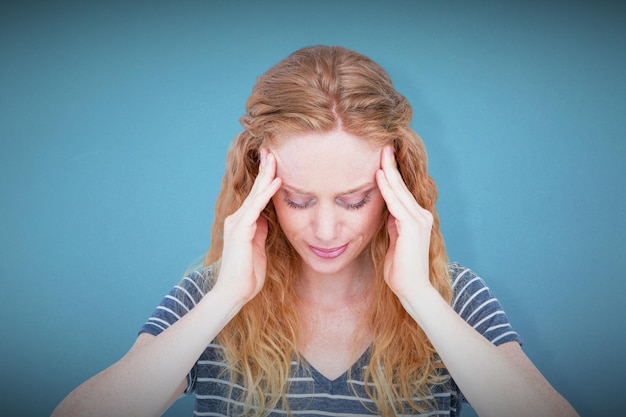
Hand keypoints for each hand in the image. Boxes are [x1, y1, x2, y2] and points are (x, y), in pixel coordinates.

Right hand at [214, 149, 281, 304]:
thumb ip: (261, 231)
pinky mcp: (240, 231)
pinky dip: (266, 193)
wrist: (234, 293)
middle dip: (264, 169)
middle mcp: (237, 219)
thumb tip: (267, 220)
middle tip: (272, 149)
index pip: (257, 196)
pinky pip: (256, 208)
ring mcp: (237, 224)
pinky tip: (276, 181)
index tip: (274, 162)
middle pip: (254, 189)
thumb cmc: (247, 274)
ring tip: (275, 157)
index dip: (265, 179)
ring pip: (255, 194)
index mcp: (242, 223)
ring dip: (266, 175)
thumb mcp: (259, 248)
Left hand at [375, 146, 433, 299]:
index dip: (392, 175)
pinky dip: (387, 188)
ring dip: (389, 171)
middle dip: (391, 166)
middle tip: (383, 146)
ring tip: (381, 154)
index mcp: (417, 219)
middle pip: (402, 187)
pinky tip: (379, 176)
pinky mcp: (412, 226)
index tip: (383, 159)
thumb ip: (393, 225)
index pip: (402, 193)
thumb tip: (387, 211)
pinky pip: (396, 203)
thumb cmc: (401, 270)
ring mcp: (419, 220)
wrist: (412, 288)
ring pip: (399, 191)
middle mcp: (421, 216)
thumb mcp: (394, 241)